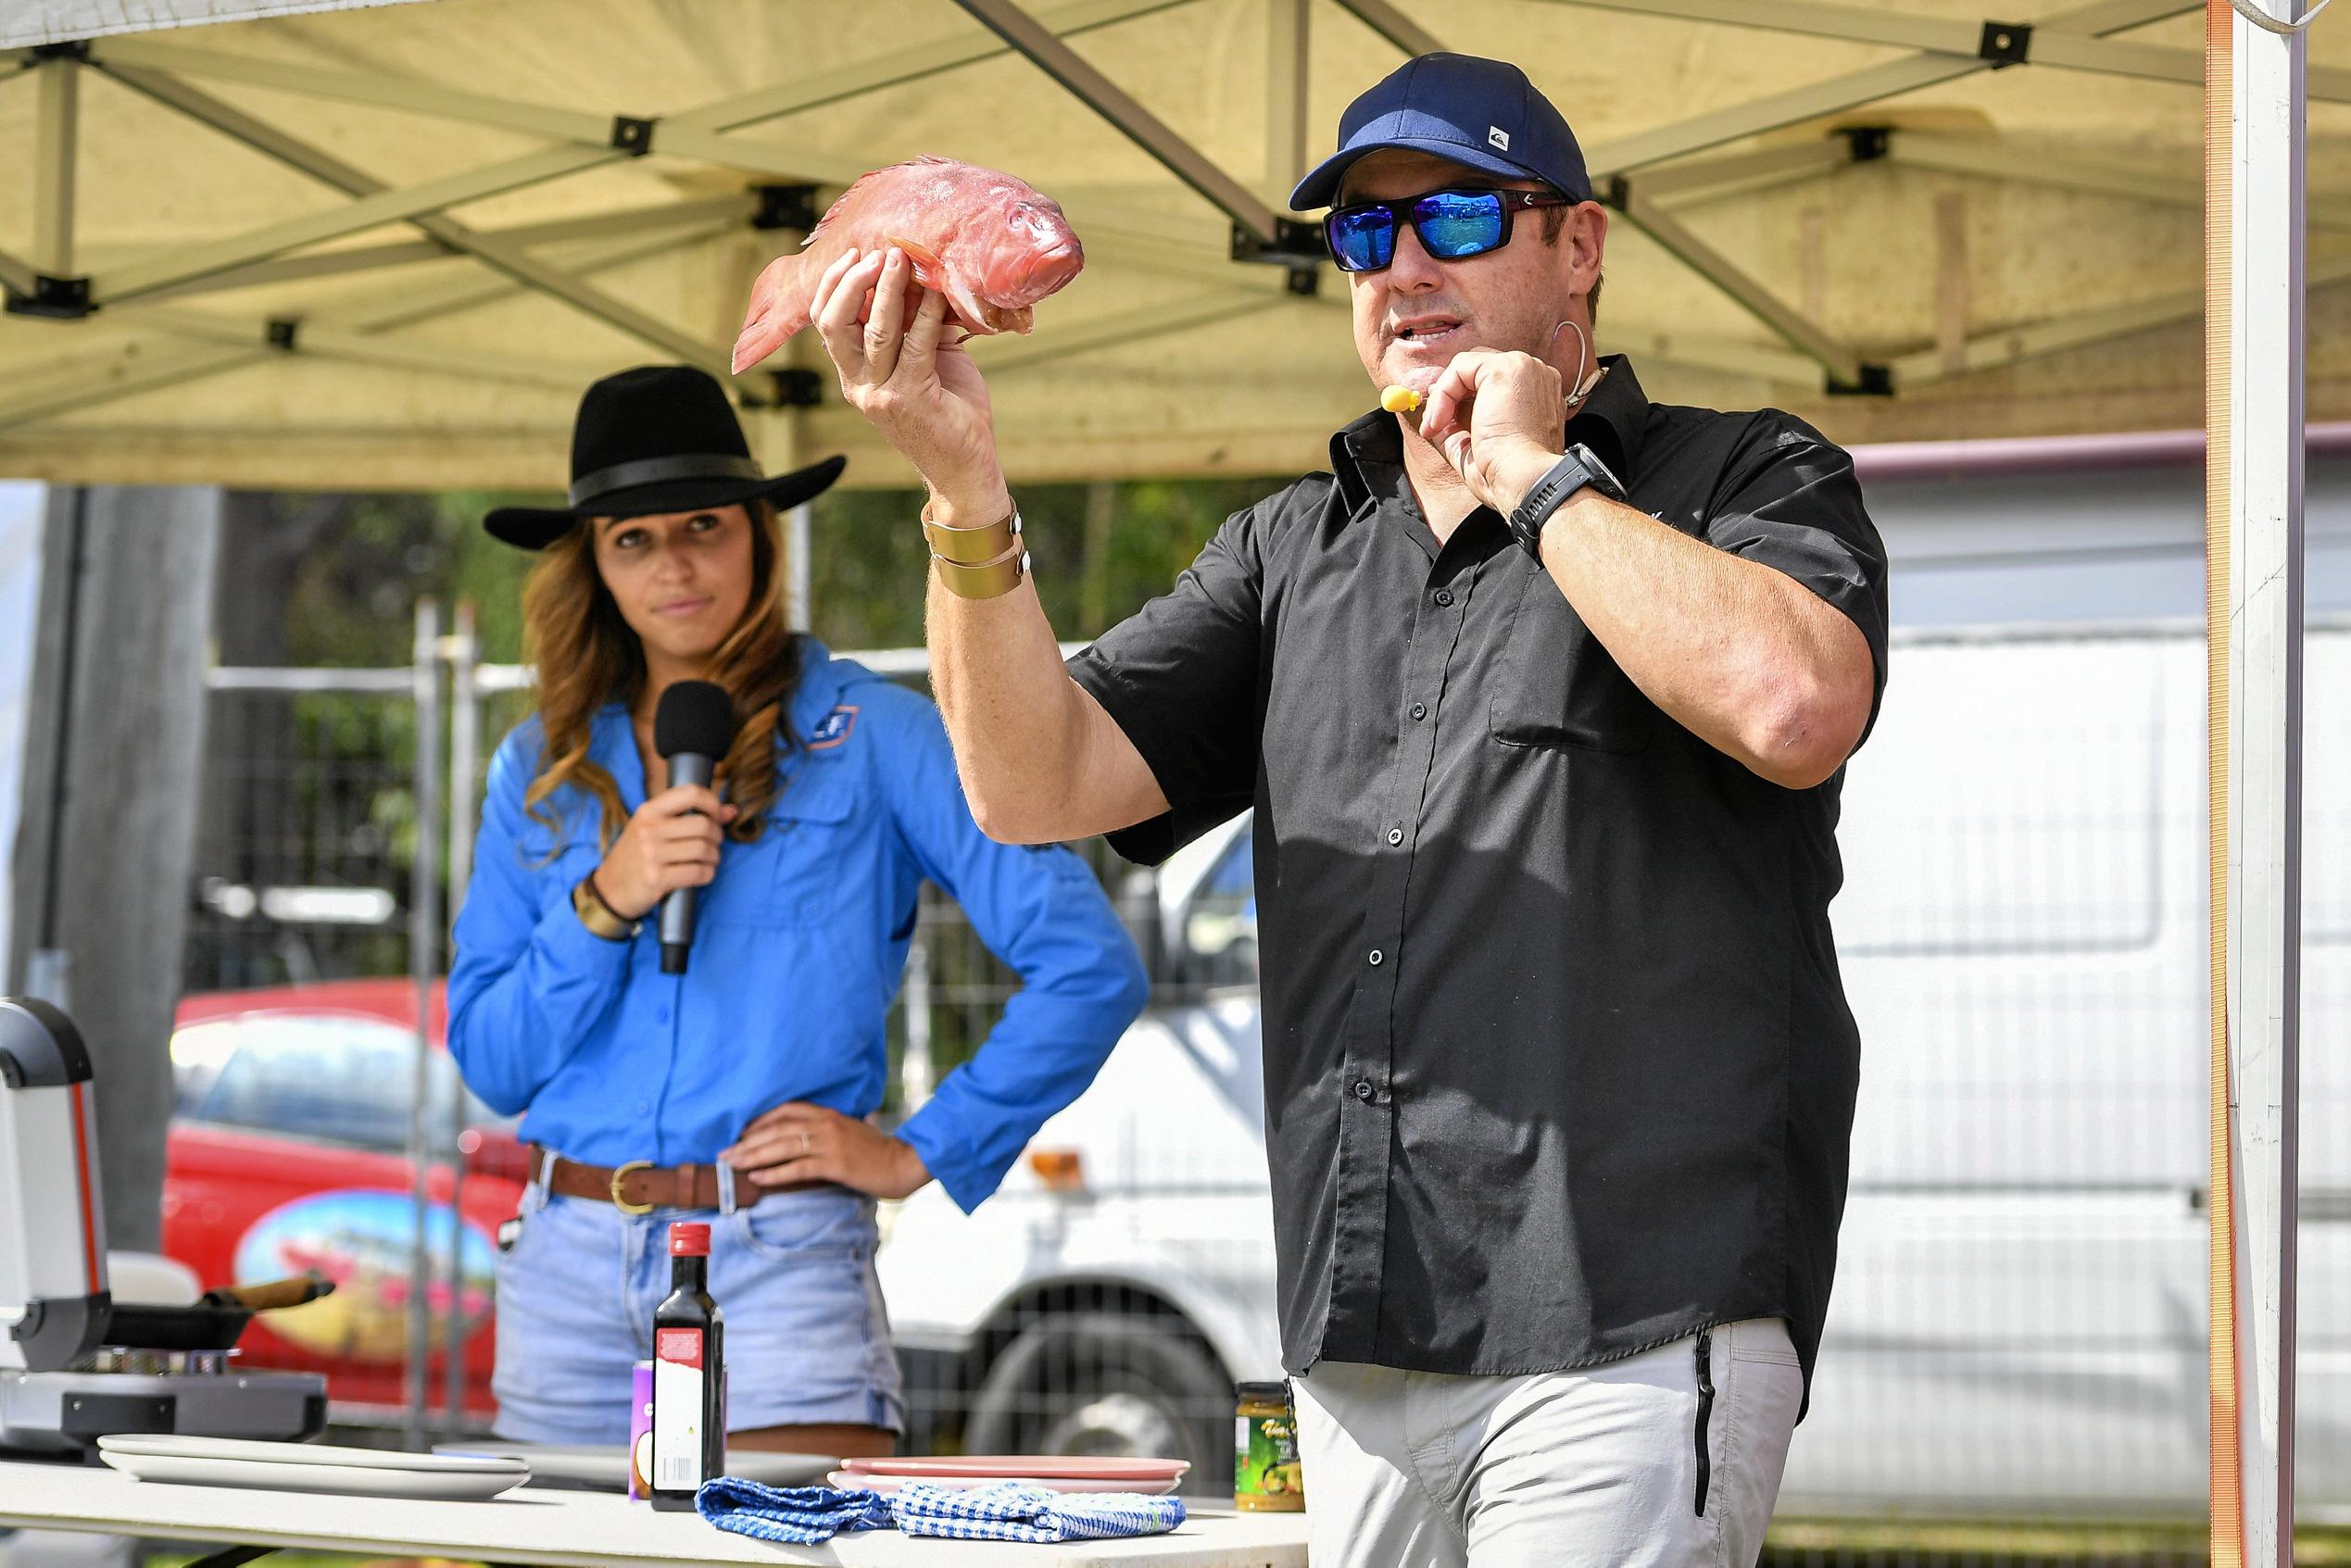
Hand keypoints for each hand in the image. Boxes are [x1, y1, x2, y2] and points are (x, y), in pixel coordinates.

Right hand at [594, 784, 738, 920]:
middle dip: (717, 836)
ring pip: (704, 849)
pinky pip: (699, 872)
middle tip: (713, 844)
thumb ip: (690, 816)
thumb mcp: (655, 829)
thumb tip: (731, 810)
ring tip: (708, 860)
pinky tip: (703, 873)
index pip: (690, 793)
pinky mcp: (657, 879)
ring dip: (714, 857)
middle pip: (703, 824)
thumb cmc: (637, 855)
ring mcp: (651, 855)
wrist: (611, 889)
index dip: (713, 802)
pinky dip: (707, 874)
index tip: (717, 815)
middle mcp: (648, 830)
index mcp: (648, 811)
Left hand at [722, 1103, 932, 1200]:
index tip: (739, 1133)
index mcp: (828, 1113)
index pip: (785, 1111)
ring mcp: (830, 1143)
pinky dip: (775, 1173)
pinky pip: (797, 1168)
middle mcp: (825, 1124)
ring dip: (753, 1156)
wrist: (904, 1162)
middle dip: (747, 1141)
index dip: (759, 1122)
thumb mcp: (850, 1130)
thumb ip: (829, 1128)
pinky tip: (757, 1178)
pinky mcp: (835, 1164)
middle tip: (724, 1153)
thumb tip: (809, 1133)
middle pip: (777, 1129)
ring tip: (732, 1164)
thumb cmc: (877, 1151)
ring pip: (782, 1147)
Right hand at [811, 246, 1010, 518]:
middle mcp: (859, 386)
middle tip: (879, 252)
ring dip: (888, 290)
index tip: (854, 254)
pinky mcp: (913, 398)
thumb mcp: (925, 362)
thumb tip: (921, 277)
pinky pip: (917, 345)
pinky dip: (927, 314)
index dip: (833, 286)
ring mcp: (882, 394)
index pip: (825, 323)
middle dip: (853, 281)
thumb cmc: (948, 411)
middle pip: (835, 324)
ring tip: (902, 259)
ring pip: (875, 331)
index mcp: (854, 376)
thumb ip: (913, 327)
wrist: (964, 468)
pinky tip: (938, 292)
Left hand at [1415, 349, 1570, 516]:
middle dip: (1450, 394)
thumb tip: (1431, 413)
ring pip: (1467, 368)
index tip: (1439, 425)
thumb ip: (1455, 425)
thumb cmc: (1507, 474)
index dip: (1460, 398)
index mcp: (1537, 393)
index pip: (1490, 382)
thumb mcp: (1475, 446)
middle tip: (1432, 425)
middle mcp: (1535, 375)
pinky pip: (1460, 368)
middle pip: (1478, 369)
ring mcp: (1523, 368)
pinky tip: (1440, 421)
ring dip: (1443, 397)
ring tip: (1435, 429)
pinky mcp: (1504, 369)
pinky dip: (1443, 394)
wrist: (1526, 481)